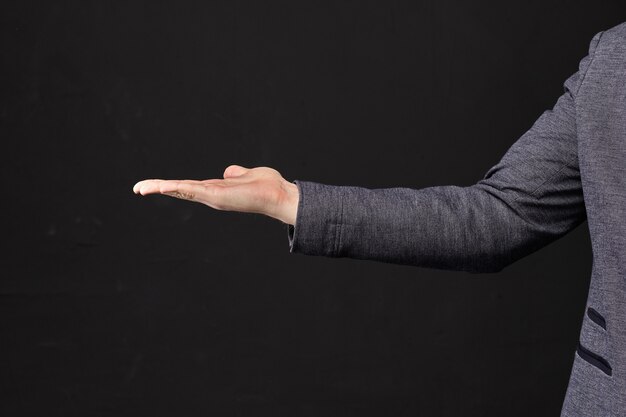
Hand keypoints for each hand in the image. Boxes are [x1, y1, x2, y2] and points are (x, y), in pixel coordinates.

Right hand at [132, 165, 299, 224]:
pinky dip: (175, 188)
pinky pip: (192, 190)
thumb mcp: (246, 175)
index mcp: (216, 190)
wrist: (278, 195)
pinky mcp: (217, 196)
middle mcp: (211, 196)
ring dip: (160, 188)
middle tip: (137, 188)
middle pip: (179, 190)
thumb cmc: (266, 186)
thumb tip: (229, 172)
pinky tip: (161, 187)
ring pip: (181, 190)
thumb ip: (235, 174)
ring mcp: (213, 197)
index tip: (153, 185)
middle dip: (158, 189)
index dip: (170, 185)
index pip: (188, 187)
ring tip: (141, 188)